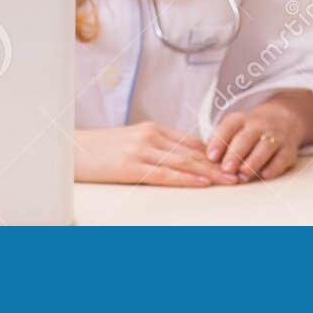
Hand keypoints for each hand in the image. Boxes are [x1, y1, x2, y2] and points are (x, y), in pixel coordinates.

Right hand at [74, 122, 240, 186]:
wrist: (69, 149)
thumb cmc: (98, 151)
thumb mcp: (130, 143)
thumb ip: (154, 148)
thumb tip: (180, 159)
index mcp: (153, 129)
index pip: (192, 142)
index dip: (215, 153)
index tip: (235, 160)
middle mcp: (152, 136)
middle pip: (194, 151)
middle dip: (221, 162)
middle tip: (243, 170)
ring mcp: (142, 149)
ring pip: (185, 162)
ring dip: (211, 172)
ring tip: (231, 178)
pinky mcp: (132, 165)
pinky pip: (165, 173)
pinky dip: (187, 178)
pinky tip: (203, 182)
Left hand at [205, 101, 303, 181]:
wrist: (285, 119)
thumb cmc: (250, 131)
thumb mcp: (234, 129)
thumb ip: (219, 144)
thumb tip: (201, 163)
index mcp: (241, 120)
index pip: (228, 127)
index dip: (219, 141)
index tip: (210, 157)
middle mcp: (259, 125)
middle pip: (246, 137)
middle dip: (235, 153)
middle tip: (226, 168)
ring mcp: (275, 136)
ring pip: (264, 147)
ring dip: (253, 161)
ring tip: (243, 174)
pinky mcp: (288, 149)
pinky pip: (281, 158)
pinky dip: (273, 167)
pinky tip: (264, 175)